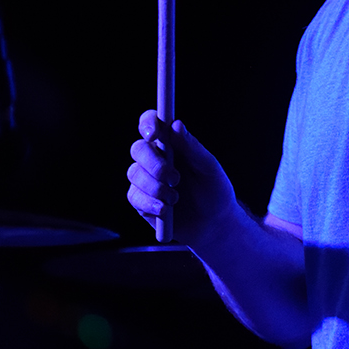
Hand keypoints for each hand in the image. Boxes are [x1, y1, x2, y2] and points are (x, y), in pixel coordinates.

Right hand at [127, 111, 236, 247]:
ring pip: (134, 173)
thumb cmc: (214, 190)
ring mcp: (145, 179)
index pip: (151, 124)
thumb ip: (192, 147)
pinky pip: (134, 196)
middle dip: (154, 163)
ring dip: (156, 187)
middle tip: (175, 178)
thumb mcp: (208, 167)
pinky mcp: (141, 201)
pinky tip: (165, 210)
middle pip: (138, 149)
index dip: (148, 124)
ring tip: (176, 198)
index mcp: (171, 144)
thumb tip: (176, 124)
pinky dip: (150, 203)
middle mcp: (154, 158)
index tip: (154, 134)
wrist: (213, 224)